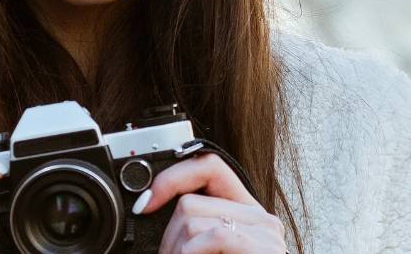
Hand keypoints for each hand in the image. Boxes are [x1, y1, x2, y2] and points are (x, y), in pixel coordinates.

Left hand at [133, 153, 287, 253]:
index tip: (144, 205)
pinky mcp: (266, 248)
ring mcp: (266, 233)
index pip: (207, 166)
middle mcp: (258, 217)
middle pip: (189, 201)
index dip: (171, 178)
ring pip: (193, 218)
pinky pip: (216, 235)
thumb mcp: (203, 252)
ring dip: (176, 252)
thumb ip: (194, 230)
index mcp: (243, 213)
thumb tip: (148, 204)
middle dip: (168, 239)